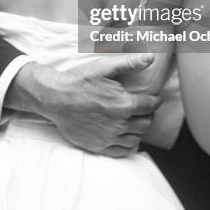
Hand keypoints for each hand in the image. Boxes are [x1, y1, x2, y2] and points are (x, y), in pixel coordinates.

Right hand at [7, 54, 160, 157]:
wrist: (55, 98)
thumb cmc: (78, 81)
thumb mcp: (103, 67)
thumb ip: (129, 63)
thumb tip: (150, 58)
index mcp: (124, 104)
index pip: (150, 106)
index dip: (154, 101)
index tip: (154, 99)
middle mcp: (120, 124)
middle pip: (146, 124)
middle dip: (148, 115)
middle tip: (144, 109)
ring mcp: (109, 138)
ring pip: (136, 139)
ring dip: (139, 130)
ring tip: (134, 121)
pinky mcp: (99, 146)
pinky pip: (122, 151)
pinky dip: (128, 144)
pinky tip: (125, 136)